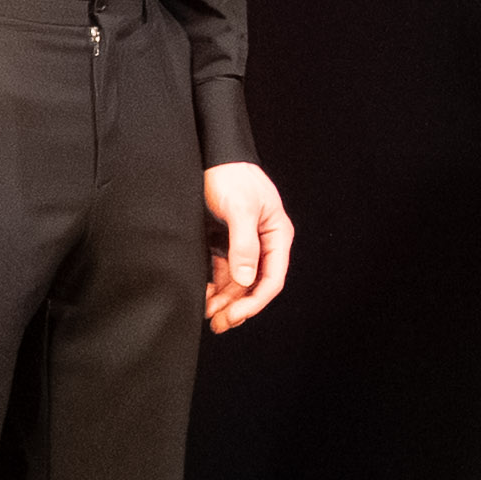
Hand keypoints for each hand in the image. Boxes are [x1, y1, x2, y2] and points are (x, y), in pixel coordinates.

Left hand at [200, 159, 298, 330]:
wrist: (211, 155)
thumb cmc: (232, 176)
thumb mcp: (240, 208)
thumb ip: (244, 244)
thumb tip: (245, 278)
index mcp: (276, 235)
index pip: (272, 278)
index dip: (255, 301)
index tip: (236, 315)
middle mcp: (263, 244)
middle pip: (254, 285)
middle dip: (238, 306)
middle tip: (219, 324)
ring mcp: (244, 245)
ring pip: (237, 283)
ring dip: (224, 301)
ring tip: (207, 314)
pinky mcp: (225, 243)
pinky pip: (223, 273)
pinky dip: (214, 287)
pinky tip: (203, 296)